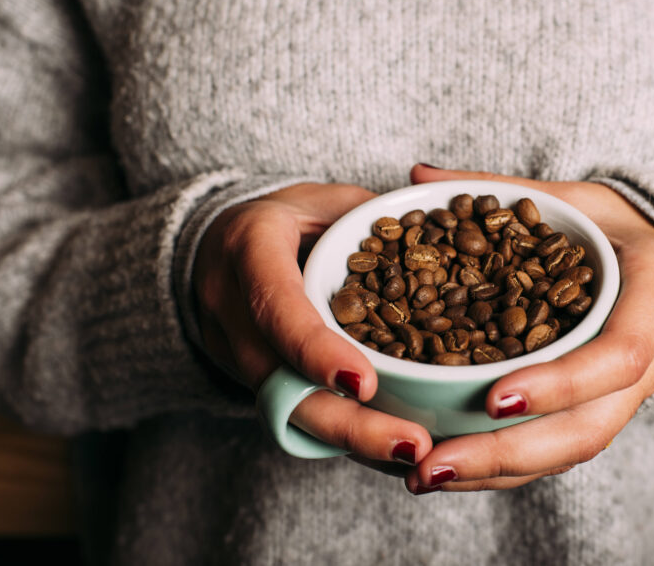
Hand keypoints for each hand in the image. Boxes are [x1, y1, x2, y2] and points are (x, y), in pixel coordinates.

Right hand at [193, 183, 433, 465]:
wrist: (212, 247)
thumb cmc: (283, 217)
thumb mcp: (321, 198)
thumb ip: (371, 215)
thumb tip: (441, 228)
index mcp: (247, 249)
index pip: (276, 305)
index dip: (315, 349)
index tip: (364, 384)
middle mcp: (230, 308)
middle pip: (281, 382)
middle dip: (346, 423)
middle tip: (411, 445)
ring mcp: (233, 351)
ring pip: (287, 412)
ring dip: (351, 441)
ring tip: (413, 455)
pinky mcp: (252, 380)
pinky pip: (295, 416)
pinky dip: (344, 438)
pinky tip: (393, 452)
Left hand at [403, 165, 653, 492]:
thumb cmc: (621, 231)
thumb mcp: (577, 198)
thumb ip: (504, 188)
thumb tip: (418, 176)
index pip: (620, 354)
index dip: (561, 382)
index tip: (494, 399)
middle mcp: (651, 361)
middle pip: (589, 429)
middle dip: (510, 453)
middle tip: (434, 464)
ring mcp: (626, 397)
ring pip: (569, 452)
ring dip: (497, 472)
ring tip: (424, 476)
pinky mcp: (599, 412)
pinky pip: (556, 450)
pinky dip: (504, 467)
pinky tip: (447, 470)